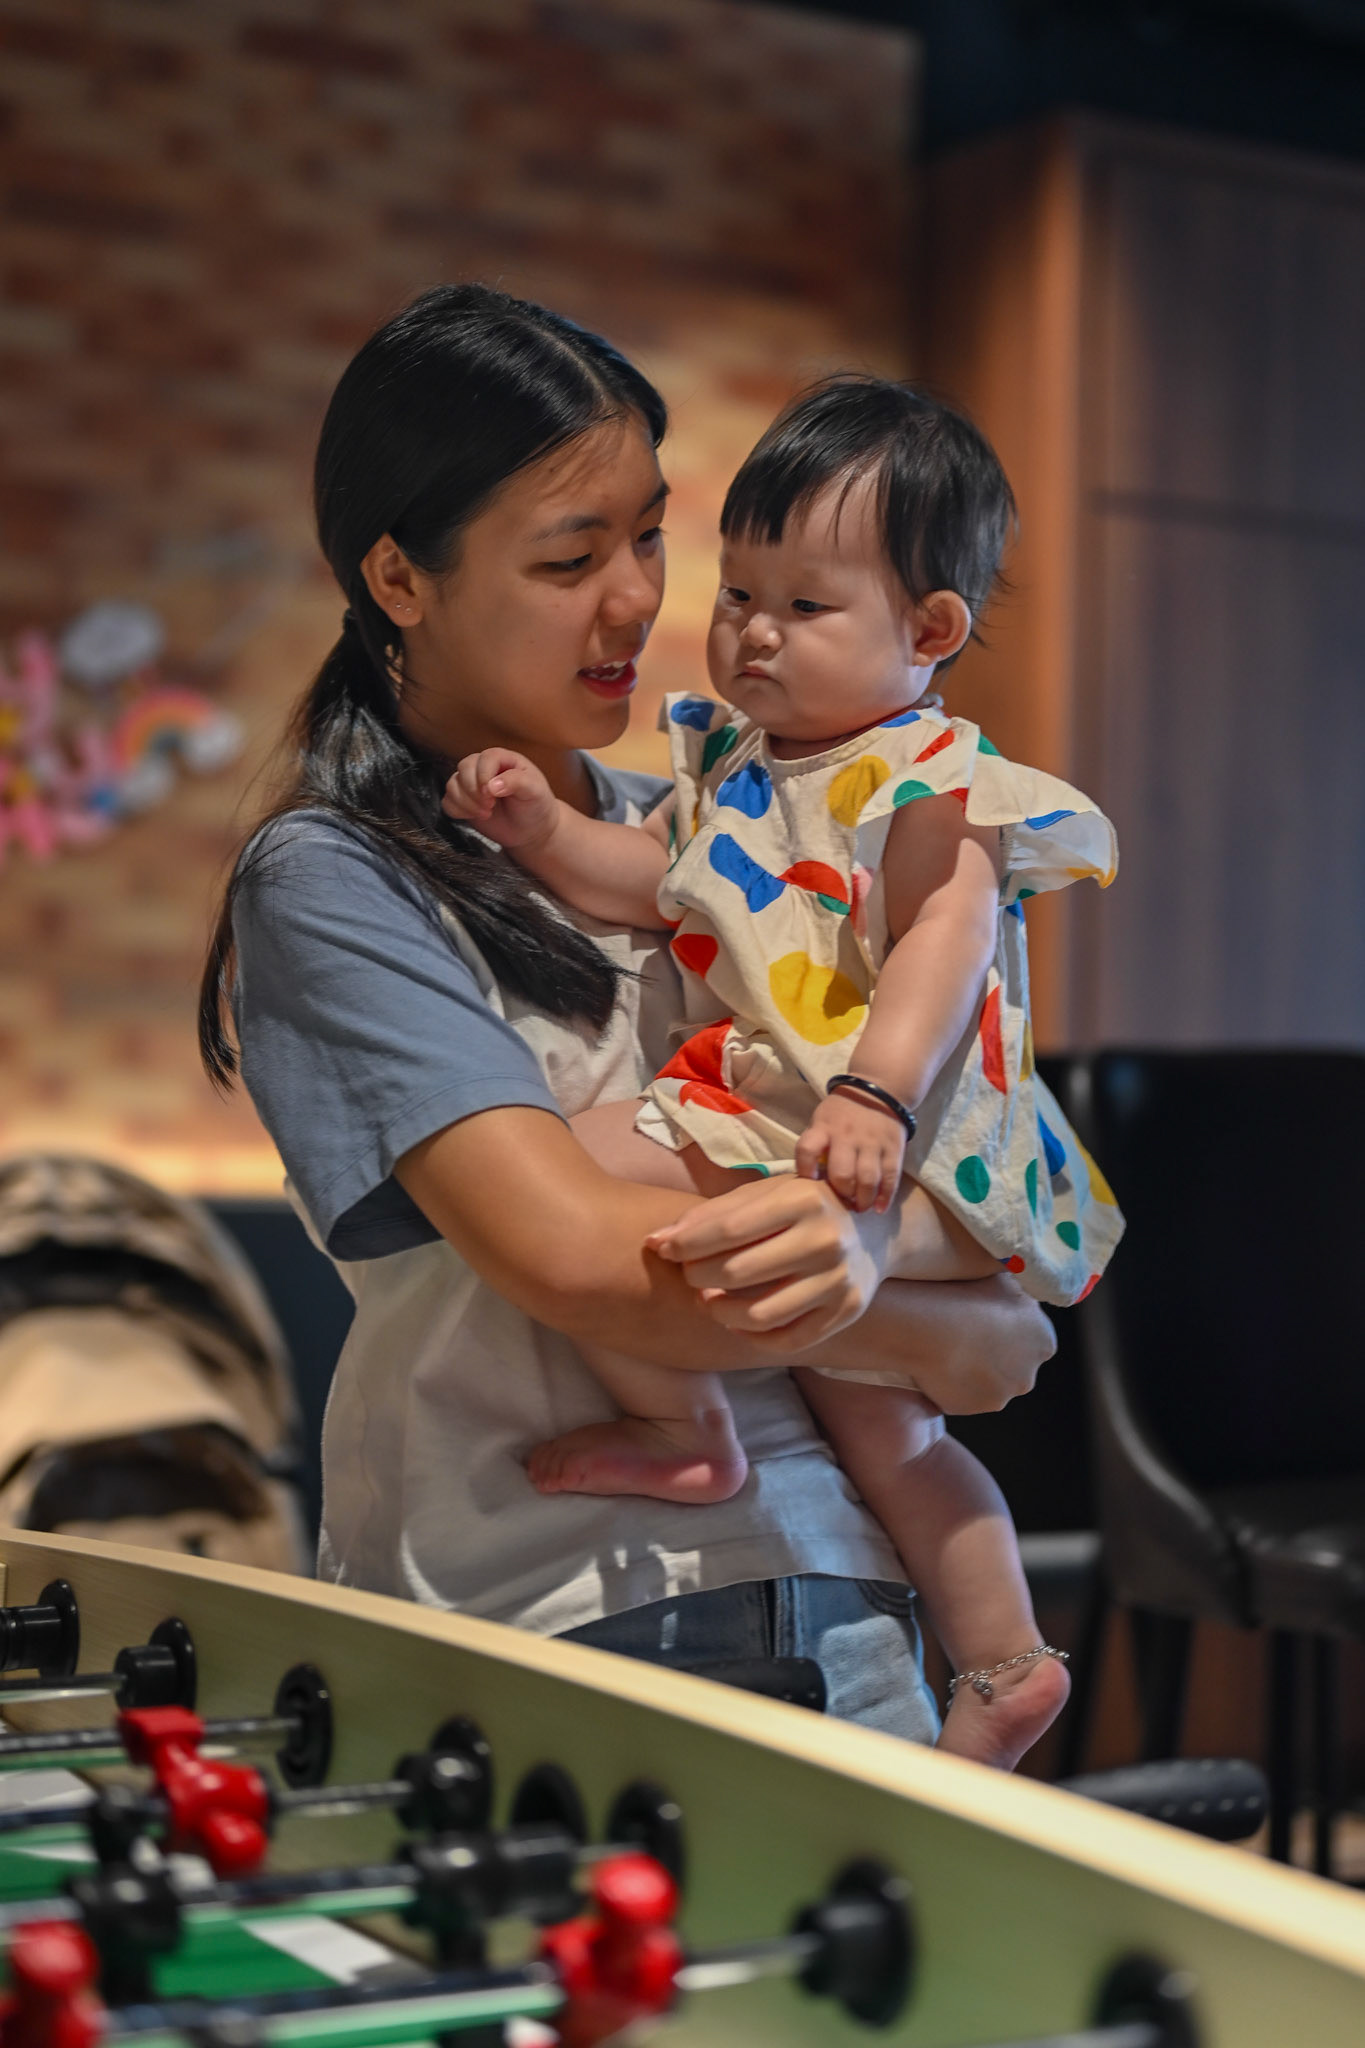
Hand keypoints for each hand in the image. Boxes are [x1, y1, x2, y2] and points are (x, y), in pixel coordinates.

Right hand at [442, 749, 559, 851]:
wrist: (532, 829)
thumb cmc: (536, 805)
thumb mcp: (535, 790)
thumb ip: (516, 782)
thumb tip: (491, 786)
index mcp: (502, 759)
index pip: (485, 758)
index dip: (484, 776)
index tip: (493, 794)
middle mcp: (484, 768)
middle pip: (464, 768)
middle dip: (474, 790)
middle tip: (490, 806)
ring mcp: (471, 784)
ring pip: (452, 785)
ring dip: (466, 802)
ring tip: (486, 813)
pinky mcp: (463, 801)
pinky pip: (448, 802)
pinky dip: (458, 811)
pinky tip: (475, 816)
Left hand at [643, 1177, 882, 1351]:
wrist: (872, 1231)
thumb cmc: (802, 1208)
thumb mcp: (765, 1195)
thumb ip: (712, 1214)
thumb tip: (656, 1242)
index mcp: (802, 1199)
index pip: (728, 1228)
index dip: (686, 1244)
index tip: (664, 1250)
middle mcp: (826, 1239)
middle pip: (737, 1273)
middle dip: (699, 1278)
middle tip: (691, 1276)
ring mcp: (838, 1279)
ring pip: (759, 1314)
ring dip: (720, 1312)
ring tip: (709, 1301)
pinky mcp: (845, 1312)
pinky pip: (786, 1340)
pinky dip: (751, 1336)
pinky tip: (737, 1321)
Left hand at [796, 1089, 905, 1212]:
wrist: (880, 1090)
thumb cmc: (843, 1112)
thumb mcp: (822, 1119)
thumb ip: (817, 1144)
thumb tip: (812, 1179)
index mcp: (824, 1128)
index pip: (807, 1149)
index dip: (805, 1170)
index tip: (809, 1182)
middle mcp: (847, 1136)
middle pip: (841, 1173)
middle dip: (841, 1193)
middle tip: (843, 1202)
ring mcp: (872, 1142)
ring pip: (867, 1179)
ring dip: (863, 1199)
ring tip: (860, 1207)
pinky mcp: (893, 1148)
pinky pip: (890, 1177)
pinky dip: (885, 1196)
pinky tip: (879, 1208)